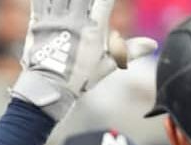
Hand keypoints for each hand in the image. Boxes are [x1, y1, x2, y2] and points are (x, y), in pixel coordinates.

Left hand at [12, 0, 156, 119]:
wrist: (48, 89)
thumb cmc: (78, 78)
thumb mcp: (106, 65)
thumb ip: (129, 50)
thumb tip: (153, 44)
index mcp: (93, 28)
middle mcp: (74, 20)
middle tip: (88, 1)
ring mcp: (54, 21)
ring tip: (72, 0)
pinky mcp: (37, 24)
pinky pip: (39, 2)